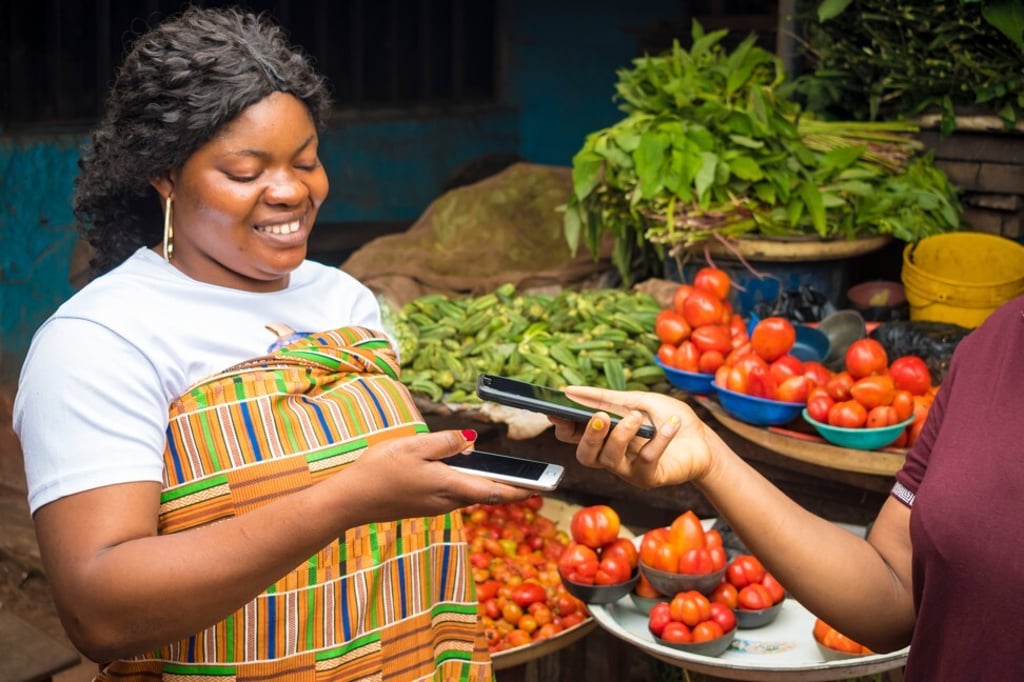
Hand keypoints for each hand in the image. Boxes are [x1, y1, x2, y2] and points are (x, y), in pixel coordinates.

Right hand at [347, 429, 532, 520]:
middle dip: (507, 485)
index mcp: (449, 486)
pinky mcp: (424, 505)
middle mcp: (446, 501)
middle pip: (484, 492)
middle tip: (531, 478)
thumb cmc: (379, 471)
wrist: (350, 500)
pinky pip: (452, 492)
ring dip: (483, 482)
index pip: (494, 490)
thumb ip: (446, 442)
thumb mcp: (414, 446)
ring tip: (498, 469)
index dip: (520, 489)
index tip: (541, 487)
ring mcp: (434, 505)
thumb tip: (472, 441)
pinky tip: (457, 468)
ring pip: (468, 492)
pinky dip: (463, 482)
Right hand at [552, 386, 715, 488]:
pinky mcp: (649, 477)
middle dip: (588, 436)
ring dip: (620, 436)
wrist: (702, 440)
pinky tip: (671, 423)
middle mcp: (610, 456)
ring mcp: (628, 470)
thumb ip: (607, 398)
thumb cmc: (667, 418)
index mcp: (603, 437)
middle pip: (585, 455)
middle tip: (599, 417)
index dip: (562, 426)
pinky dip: (660, 439)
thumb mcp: (638, 400)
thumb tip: (570, 391)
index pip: (572, 437)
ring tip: (635, 417)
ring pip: (610, 459)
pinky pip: (647, 459)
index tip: (556, 410)